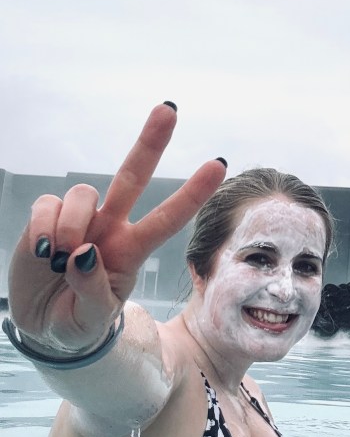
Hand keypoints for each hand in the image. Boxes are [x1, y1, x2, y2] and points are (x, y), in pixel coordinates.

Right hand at [8, 103, 225, 351]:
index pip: (169, 218)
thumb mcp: (93, 319)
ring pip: (85, 193)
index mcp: (133, 250)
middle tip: (169, 108)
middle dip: (151, 141)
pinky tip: (42, 251)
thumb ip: (93, 290)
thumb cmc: (79, 322)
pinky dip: (44, 224)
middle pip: (134, 176)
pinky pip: (49, 203)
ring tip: (59, 257)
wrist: (44, 328)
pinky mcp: (47, 217)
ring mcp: (80, 220)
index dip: (194, 192)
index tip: (220, 164)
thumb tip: (83, 253)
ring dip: (72, 223)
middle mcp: (111, 228)